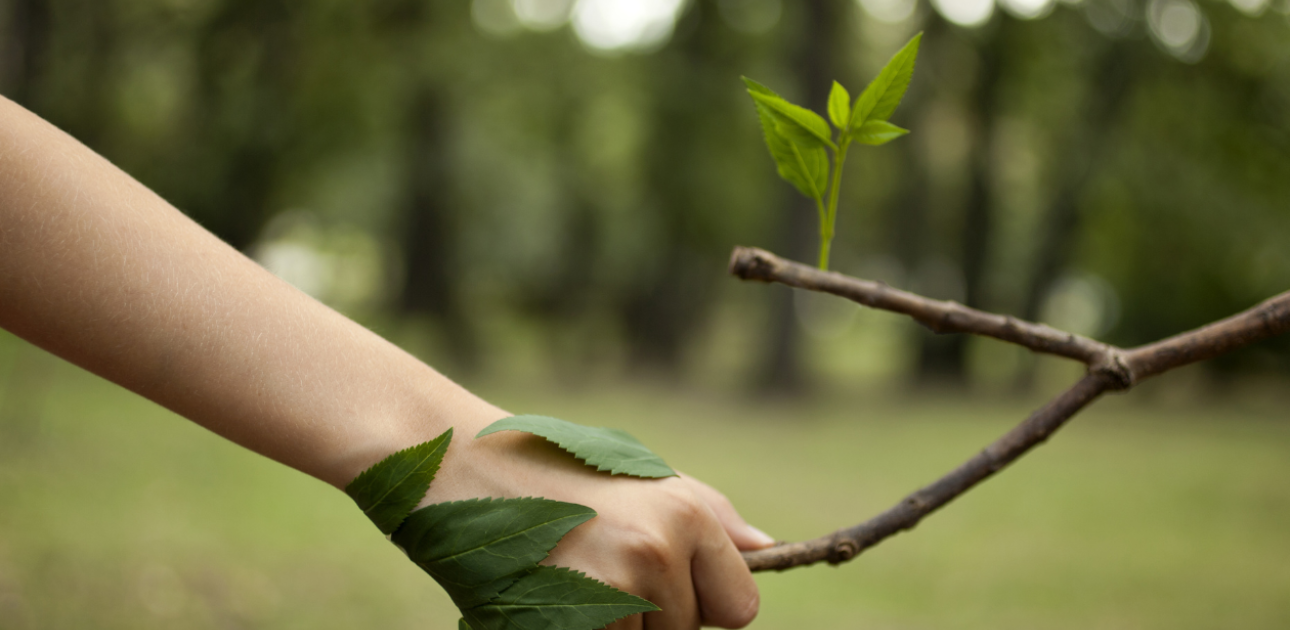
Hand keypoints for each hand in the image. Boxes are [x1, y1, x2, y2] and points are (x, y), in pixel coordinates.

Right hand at [424, 413, 774, 628]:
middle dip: (654, 616)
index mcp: (686, 514)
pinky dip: (579, 629)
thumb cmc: (556, 469)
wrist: (461, 464)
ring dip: (614, 627)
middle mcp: (657, 551)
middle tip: (600, 566)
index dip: (705, 604)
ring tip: (571, 575)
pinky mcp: (569, 621)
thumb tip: (767, 549)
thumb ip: (708, 517)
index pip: (740, 608)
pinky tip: (551, 593)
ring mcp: (612, 591)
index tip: (668, 583)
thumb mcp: (641, 477)